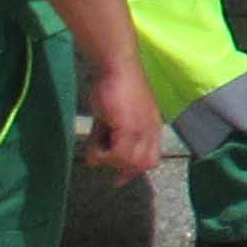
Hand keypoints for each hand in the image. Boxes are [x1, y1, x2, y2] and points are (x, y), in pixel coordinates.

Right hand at [80, 66, 166, 180]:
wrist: (116, 65)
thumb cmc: (113, 86)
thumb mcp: (111, 117)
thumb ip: (107, 138)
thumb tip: (94, 161)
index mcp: (152, 127)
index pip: (151, 158)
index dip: (134, 170)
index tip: (118, 181)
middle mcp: (152, 130)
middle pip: (144, 164)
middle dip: (121, 168)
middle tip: (100, 156)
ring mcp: (143, 129)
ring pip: (131, 162)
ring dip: (108, 160)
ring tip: (94, 145)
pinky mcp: (131, 127)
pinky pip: (119, 154)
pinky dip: (103, 155)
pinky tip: (94, 144)